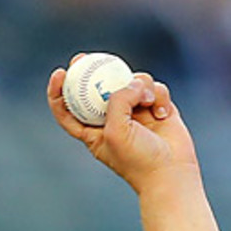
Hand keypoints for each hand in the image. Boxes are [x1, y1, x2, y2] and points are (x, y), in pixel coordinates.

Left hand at [47, 54, 198, 193]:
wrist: (171, 173)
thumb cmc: (138, 159)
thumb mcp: (116, 131)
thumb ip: (117, 102)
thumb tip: (131, 82)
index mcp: (92, 131)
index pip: (68, 110)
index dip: (59, 91)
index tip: (59, 73)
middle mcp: (111, 119)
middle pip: (96, 88)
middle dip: (88, 71)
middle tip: (83, 57)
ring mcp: (134, 111)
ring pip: (130, 82)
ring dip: (138, 87)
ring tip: (146, 104)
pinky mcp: (156, 106)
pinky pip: (154, 88)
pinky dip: (158, 96)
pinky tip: (163, 114)